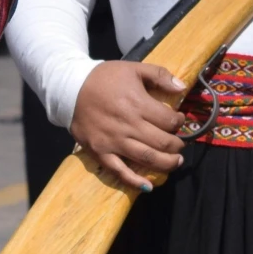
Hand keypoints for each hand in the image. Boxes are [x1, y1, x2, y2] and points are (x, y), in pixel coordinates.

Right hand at [70, 60, 187, 192]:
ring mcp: (113, 141)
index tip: (179, 120)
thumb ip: (160, 75)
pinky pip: (119, 171)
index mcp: (138, 103)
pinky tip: (148, 186)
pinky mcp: (100, 152)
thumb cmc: (104, 78)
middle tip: (179, 143)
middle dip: (177, 145)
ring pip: (147, 159)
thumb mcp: (134, 68)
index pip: (169, 121)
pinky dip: (135, 181)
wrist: (70, 88)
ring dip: (167, 164)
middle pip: (163, 143)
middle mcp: (128, 125)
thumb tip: (182, 88)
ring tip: (175, 162)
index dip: (179, 122)